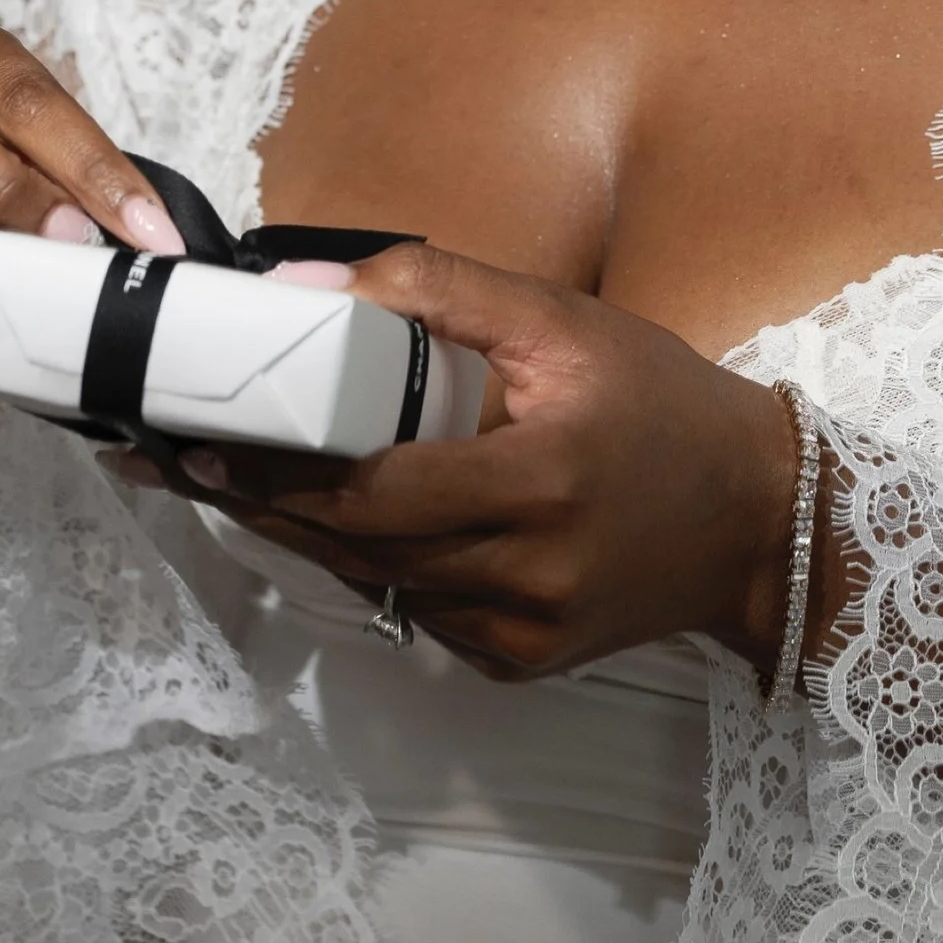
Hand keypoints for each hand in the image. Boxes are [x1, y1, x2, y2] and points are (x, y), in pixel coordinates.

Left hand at [178, 244, 804, 683]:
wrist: (759, 521)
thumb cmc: (661, 404)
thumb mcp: (562, 320)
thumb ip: (437, 290)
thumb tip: (308, 280)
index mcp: (539, 482)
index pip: (375, 490)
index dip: (280, 473)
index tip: (202, 440)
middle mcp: (527, 573)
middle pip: (356, 547)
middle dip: (261, 504)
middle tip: (183, 461)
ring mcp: (521, 633)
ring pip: (377, 585)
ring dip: (302, 535)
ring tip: (233, 482)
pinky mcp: (520, 662)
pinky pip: (419, 610)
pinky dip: (376, 564)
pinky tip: (339, 521)